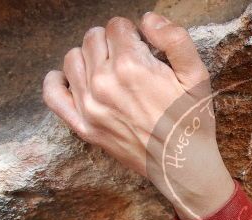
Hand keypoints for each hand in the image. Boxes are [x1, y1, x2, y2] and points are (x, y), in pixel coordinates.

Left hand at [42, 13, 233, 219]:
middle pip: (93, 38)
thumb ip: (175, 39)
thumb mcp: (197, 75)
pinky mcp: (83, 126)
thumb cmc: (192, 121)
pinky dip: (57, 81)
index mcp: (131, 67)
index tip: (146, 50)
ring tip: (110, 71)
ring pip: (73, 58)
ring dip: (89, 57)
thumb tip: (148, 19)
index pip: (117, 26)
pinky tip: (72, 79)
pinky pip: (53, 95)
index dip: (134, 34)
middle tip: (132, 62)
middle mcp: (104, 83)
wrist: (184, 167)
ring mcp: (89, 106)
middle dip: (112, 43)